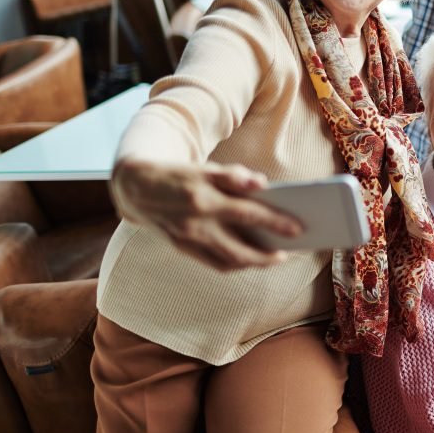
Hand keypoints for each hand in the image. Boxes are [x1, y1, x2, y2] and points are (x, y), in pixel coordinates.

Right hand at [111, 158, 301, 270]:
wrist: (135, 187)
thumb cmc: (180, 176)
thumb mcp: (205, 168)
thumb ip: (232, 175)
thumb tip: (261, 184)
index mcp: (203, 198)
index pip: (247, 213)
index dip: (274, 222)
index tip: (298, 228)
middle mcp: (194, 223)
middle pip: (238, 248)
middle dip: (267, 256)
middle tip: (289, 254)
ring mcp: (186, 240)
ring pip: (226, 262)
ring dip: (253, 264)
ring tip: (275, 258)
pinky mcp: (180, 249)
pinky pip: (212, 264)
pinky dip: (234, 264)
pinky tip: (250, 259)